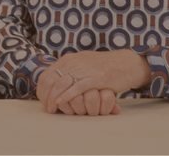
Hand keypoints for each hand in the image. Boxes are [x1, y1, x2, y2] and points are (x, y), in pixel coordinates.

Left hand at [35, 50, 150, 116]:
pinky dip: (67, 95)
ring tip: (53, 108)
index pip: (47, 74)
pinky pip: (77, 86)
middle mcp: (74, 62)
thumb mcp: (83, 65)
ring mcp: (85, 69)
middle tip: (47, 107)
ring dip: (54, 97)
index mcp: (69, 59)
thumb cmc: (104, 68)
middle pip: (51, 79)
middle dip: (46, 95)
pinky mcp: (96, 77)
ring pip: (62, 83)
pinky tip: (61, 102)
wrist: (125, 64)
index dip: (42, 89)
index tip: (43, 100)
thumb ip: (70, 71)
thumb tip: (57, 81)